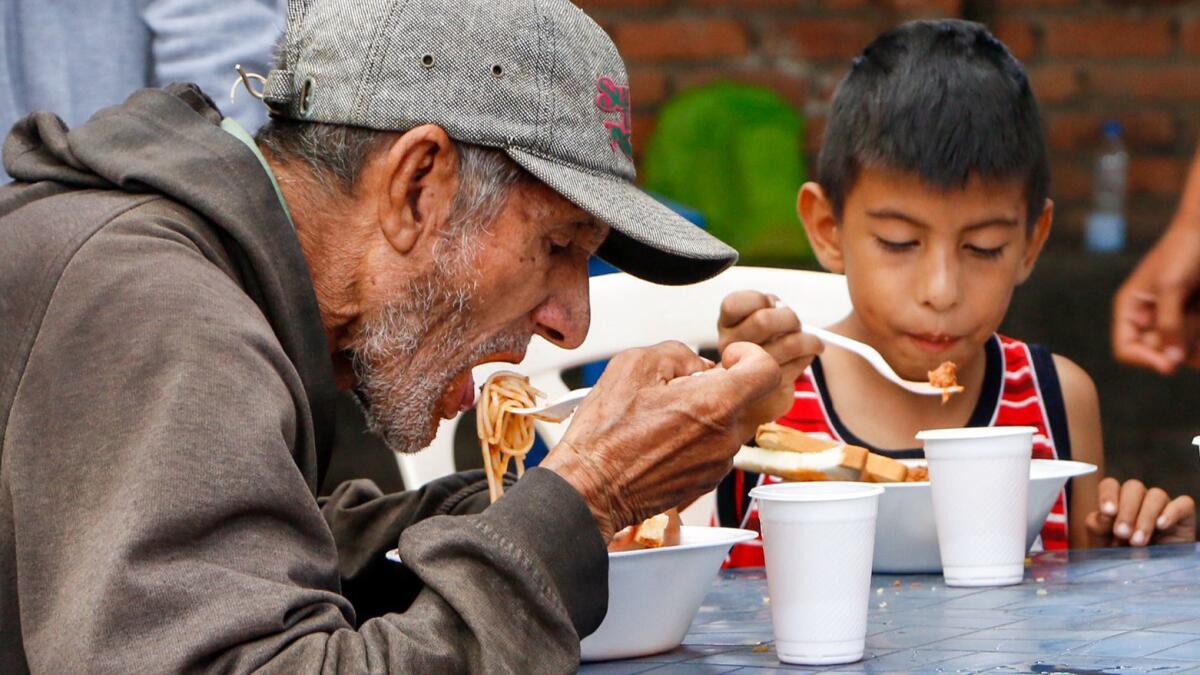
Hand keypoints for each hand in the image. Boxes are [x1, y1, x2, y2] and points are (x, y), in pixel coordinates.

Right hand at [541, 340, 779, 538]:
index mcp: (715, 404)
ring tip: (658, 417)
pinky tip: (658, 439)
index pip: (765, 370)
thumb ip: (678, 353)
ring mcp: (717, 464)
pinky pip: (711, 447)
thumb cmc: (606, 433)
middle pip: (741, 397)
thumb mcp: (634, 365)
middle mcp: (725, 438)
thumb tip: (697, 364)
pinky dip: (693, 438)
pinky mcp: (705, 481)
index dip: (748, 354)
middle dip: (714, 385)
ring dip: (701, 413)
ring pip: (725, 423)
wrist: (590, 488)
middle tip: (674, 388)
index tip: (727, 357)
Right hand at [717, 291, 823, 432]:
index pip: (733, 304)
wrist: (763, 392)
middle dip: (790, 318)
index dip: (759, 300)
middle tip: (797, 324)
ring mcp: (746, 370)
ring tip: (813, 342)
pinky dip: (809, 356)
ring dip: (809, 340)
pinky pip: (799, 363)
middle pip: (763, 321)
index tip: (771, 304)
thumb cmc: (766, 344)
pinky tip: (805, 356)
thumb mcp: (762, 323)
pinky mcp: (767, 389)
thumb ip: (770, 309)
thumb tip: (783, 308)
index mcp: (726, 325)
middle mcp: (729, 347)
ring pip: (790, 344)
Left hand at [1085, 477, 1195, 546]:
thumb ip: (1098, 528)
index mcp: (1117, 501)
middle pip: (1133, 487)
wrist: (1148, 576)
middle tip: (1122, 534)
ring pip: (1156, 495)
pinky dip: (1171, 512)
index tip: (1107, 513)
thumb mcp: (1103, 545)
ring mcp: (1163, 506)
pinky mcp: (1184, 517)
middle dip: (1126, 511)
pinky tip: (1161, 526)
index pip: (1110, 485)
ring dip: (1145, 517)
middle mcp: (1140, 499)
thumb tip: (1102, 517)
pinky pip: (1183, 503)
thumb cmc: (1122, 557)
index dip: (1108, 495)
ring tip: (1138, 541)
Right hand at [1112, 223, 1199, 373]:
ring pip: (1182, 350)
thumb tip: (1170, 364)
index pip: (1126, 349)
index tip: (1170, 364)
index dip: (1144, 359)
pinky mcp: (1194, 319)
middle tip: (1193, 314)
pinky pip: (1197, 344)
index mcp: (1131, 309)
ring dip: (1195, 337)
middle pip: (1159, 352)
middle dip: (1179, 341)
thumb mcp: (1172, 287)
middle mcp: (1150, 318)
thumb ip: (1169, 325)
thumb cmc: (1185, 251)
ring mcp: (1175, 319)